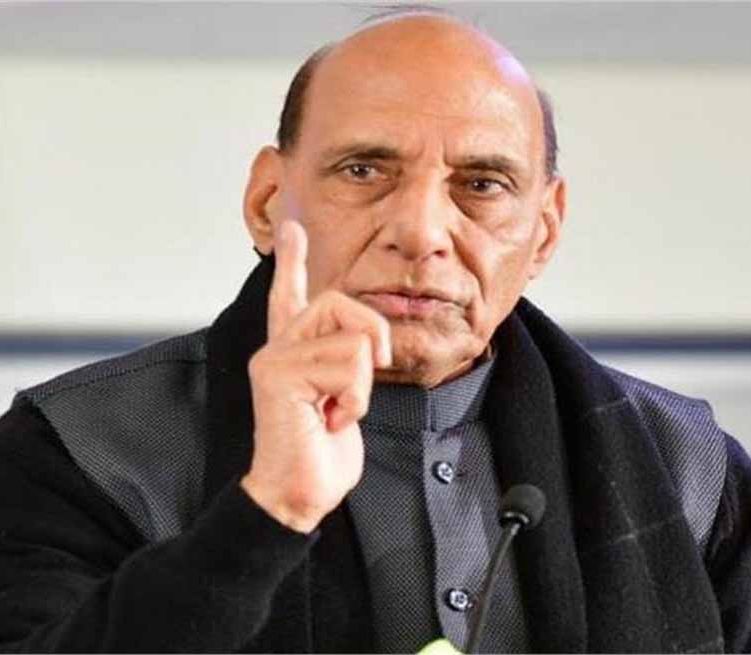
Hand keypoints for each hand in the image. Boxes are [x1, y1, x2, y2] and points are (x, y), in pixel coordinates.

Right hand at [240, 220, 391, 532]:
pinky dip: (354, 400)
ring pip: (353, 340)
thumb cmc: (322, 454)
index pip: (289, 295)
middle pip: (340, 302)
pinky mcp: (280, 374)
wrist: (299, 495)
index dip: (291, 261)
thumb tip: (367, 341)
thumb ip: (347, 363)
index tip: (292, 228)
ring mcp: (276, 358)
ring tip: (337, 413)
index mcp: (295, 351)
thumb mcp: (346, 398)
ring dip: (361, 387)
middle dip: (371, 340)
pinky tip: (331, 420)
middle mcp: (280, 347)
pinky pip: (347, 365)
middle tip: (359, 388)